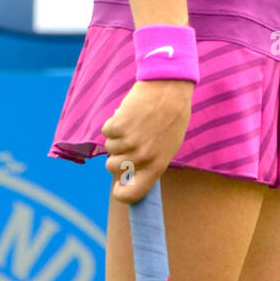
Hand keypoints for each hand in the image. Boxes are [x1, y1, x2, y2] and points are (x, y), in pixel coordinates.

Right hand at [103, 78, 193, 202]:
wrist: (170, 86)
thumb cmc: (173, 115)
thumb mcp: (170, 145)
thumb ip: (152, 162)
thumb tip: (132, 175)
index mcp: (158, 165)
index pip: (134, 194)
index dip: (122, 194)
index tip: (118, 188)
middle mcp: (142, 157)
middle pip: (113, 167)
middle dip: (118, 154)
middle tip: (131, 138)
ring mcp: (129, 142)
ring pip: (109, 147)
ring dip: (117, 136)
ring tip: (135, 122)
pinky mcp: (118, 126)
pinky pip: (106, 131)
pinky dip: (113, 122)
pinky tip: (128, 113)